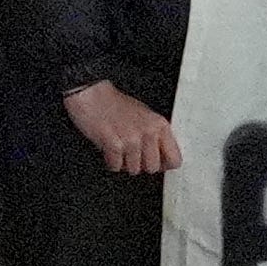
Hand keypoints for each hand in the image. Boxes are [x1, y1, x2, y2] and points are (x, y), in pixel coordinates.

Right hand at [64, 78, 179, 178]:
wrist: (92, 96)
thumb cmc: (114, 104)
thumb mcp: (145, 115)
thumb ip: (157, 135)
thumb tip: (162, 157)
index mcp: (160, 125)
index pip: (174, 159)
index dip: (163, 164)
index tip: (156, 162)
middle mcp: (148, 132)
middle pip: (153, 168)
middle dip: (141, 164)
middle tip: (132, 154)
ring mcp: (132, 139)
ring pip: (135, 170)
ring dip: (124, 163)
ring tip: (119, 148)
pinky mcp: (115, 144)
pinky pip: (116, 167)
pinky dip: (111, 162)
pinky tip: (109, 149)